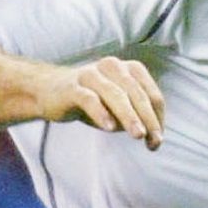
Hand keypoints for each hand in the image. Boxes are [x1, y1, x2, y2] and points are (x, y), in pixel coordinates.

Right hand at [44, 56, 164, 149]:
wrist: (49, 92)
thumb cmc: (92, 101)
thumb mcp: (118, 110)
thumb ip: (136, 119)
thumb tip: (154, 139)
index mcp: (129, 69)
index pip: (151, 95)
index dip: (158, 118)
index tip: (157, 141)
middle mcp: (112, 66)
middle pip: (136, 93)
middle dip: (148, 118)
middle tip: (155, 141)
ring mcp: (91, 74)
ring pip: (116, 94)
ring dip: (129, 116)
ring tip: (138, 135)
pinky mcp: (72, 87)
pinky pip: (89, 99)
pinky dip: (101, 112)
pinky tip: (109, 128)